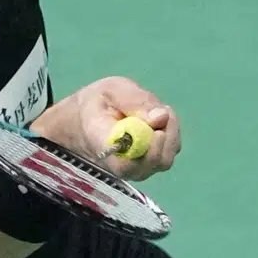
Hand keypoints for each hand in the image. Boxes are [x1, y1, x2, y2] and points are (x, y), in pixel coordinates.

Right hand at [66, 76, 182, 181]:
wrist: (86, 119)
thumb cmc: (97, 103)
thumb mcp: (110, 90)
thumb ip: (133, 100)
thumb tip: (161, 117)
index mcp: (104, 147)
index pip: (127, 164)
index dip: (147, 151)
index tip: (158, 130)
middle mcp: (123, 166)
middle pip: (154, 163)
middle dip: (166, 134)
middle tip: (162, 110)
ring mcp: (139, 168)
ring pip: (166, 157)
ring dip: (169, 129)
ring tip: (154, 110)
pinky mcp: (153, 163)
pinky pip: (170, 150)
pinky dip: (171, 131)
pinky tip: (156, 118)